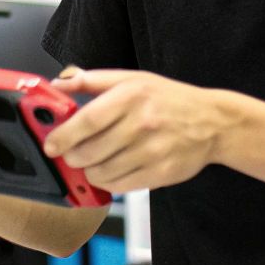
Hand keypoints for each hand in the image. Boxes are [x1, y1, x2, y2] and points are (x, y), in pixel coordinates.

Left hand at [42, 68, 236, 193]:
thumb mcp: (133, 79)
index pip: (87, 121)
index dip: (63, 136)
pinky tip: (108, 171)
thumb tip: (57, 83)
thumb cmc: (169, 98)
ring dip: (88, 171)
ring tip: (91, 162)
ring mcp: (152, 151)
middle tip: (71, 153)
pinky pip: (120, 186)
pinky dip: (107, 182)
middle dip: (72, 156)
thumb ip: (93, 80)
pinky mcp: (160, 173)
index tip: (50, 145)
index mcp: (131, 96)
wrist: (213, 122)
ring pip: (102, 172)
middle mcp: (142, 123)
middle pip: (90, 151)